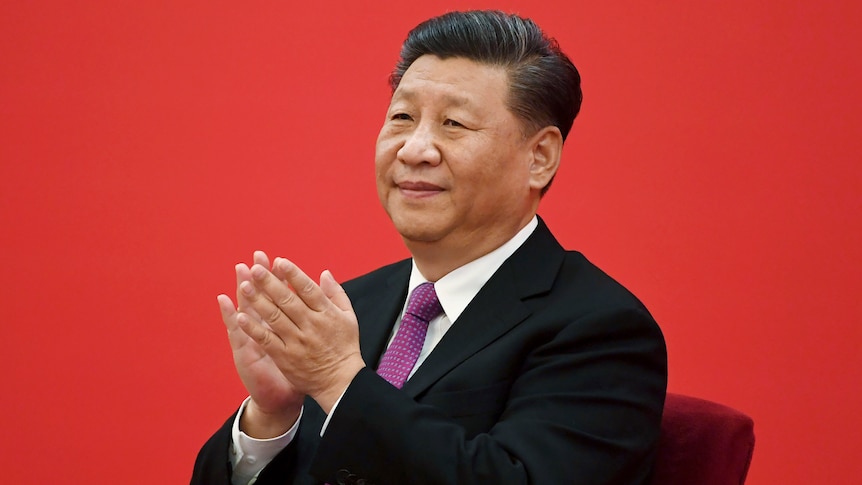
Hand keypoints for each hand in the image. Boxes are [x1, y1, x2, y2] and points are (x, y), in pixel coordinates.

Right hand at [218, 251, 303, 437]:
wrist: (281, 400)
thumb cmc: (295, 371)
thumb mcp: (303, 345)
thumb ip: (308, 323)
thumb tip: (315, 303)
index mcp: (281, 326)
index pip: (279, 298)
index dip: (278, 279)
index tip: (277, 259)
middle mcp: (264, 329)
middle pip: (261, 298)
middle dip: (259, 277)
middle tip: (256, 257)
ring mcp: (252, 339)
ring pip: (246, 310)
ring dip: (242, 289)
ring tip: (239, 270)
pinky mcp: (244, 352)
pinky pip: (236, 332)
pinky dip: (229, 315)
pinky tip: (223, 300)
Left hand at [236, 257, 365, 412]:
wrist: (340, 382)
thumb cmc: (345, 347)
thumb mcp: (349, 317)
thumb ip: (336, 293)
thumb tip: (324, 273)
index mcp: (327, 314)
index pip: (308, 289)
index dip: (293, 274)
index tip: (280, 261)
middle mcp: (311, 325)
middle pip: (287, 300)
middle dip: (270, 282)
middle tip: (255, 268)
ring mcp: (297, 342)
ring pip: (274, 317)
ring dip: (258, 301)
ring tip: (244, 286)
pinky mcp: (285, 357)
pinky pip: (267, 340)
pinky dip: (253, 328)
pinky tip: (240, 317)